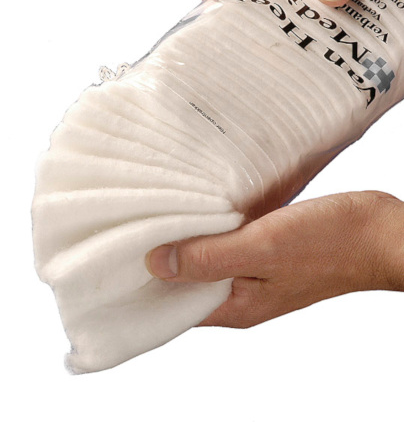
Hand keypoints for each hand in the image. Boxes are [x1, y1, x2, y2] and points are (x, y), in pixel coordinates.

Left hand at [145, 191, 403, 327]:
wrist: (379, 232)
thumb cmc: (330, 244)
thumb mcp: (262, 249)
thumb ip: (208, 259)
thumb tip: (155, 265)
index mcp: (237, 305)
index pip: (174, 305)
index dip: (145, 283)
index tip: (119, 256)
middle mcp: (242, 293)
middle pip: (187, 281)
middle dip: (161, 257)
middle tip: (133, 225)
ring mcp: (255, 271)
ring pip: (206, 259)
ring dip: (187, 239)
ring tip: (159, 212)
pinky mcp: (267, 250)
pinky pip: (228, 241)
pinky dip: (212, 227)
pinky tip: (200, 207)